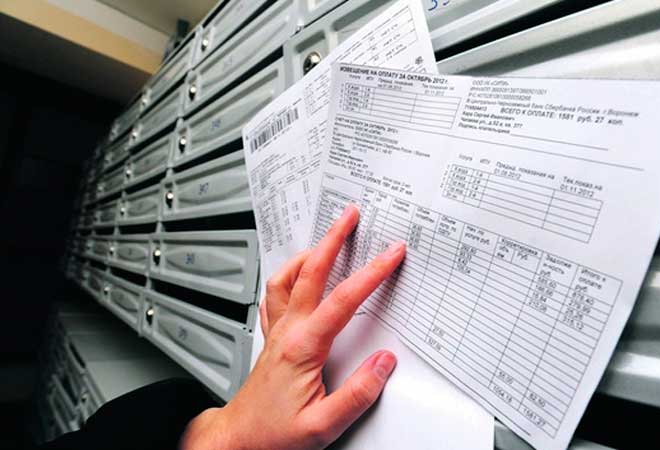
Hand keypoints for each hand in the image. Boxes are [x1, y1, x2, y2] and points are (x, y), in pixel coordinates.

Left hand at [180, 205, 405, 449]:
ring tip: (326, 236)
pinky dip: (288, 274)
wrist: (239, 440)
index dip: (371, 273)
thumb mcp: (323, 426)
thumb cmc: (274, 434)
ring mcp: (277, 332)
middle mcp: (287, 332)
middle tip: (350, 216)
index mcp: (303, 348)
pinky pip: (275, 295)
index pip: (343, 300)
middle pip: (311, 272)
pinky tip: (296, 271)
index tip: (390, 254)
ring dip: (308, 252)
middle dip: (334, 239)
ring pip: (287, 278)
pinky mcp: (272, 339)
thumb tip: (384, 363)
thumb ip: (358, 394)